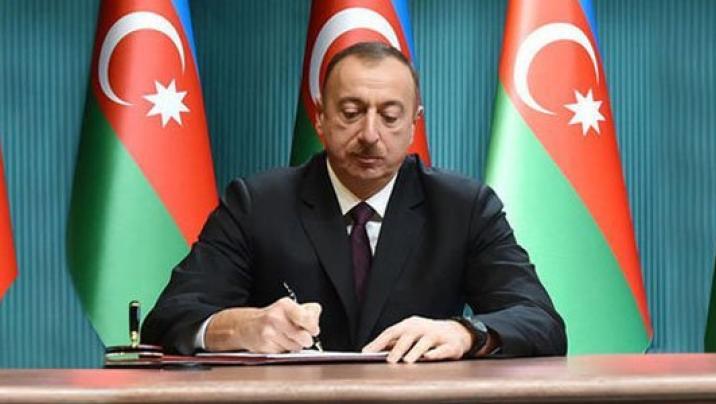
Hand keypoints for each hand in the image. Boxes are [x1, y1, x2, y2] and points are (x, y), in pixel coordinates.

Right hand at [204, 297, 321, 352]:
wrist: (245, 326)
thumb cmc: (271, 318)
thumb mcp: (289, 308)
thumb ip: (307, 312)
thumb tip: (316, 323)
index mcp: (285, 305)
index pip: (307, 317)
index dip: (313, 326)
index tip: (314, 329)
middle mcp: (276, 317)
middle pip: (304, 337)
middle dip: (305, 339)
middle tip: (301, 336)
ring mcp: (269, 332)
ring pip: (295, 347)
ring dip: (294, 346)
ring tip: (286, 338)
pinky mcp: (265, 346)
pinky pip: (285, 353)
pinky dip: (284, 351)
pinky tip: (277, 343)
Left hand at [362, 316, 472, 362]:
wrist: (457, 332)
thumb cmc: (427, 335)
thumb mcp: (410, 334)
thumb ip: (393, 342)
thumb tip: (372, 351)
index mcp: (410, 324)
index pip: (391, 331)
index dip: (379, 342)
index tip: (367, 352)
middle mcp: (422, 328)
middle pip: (408, 336)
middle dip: (398, 348)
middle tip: (389, 360)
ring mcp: (437, 335)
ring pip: (424, 343)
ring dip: (415, 352)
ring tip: (407, 361)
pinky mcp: (450, 345)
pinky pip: (442, 349)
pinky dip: (435, 353)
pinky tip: (428, 357)